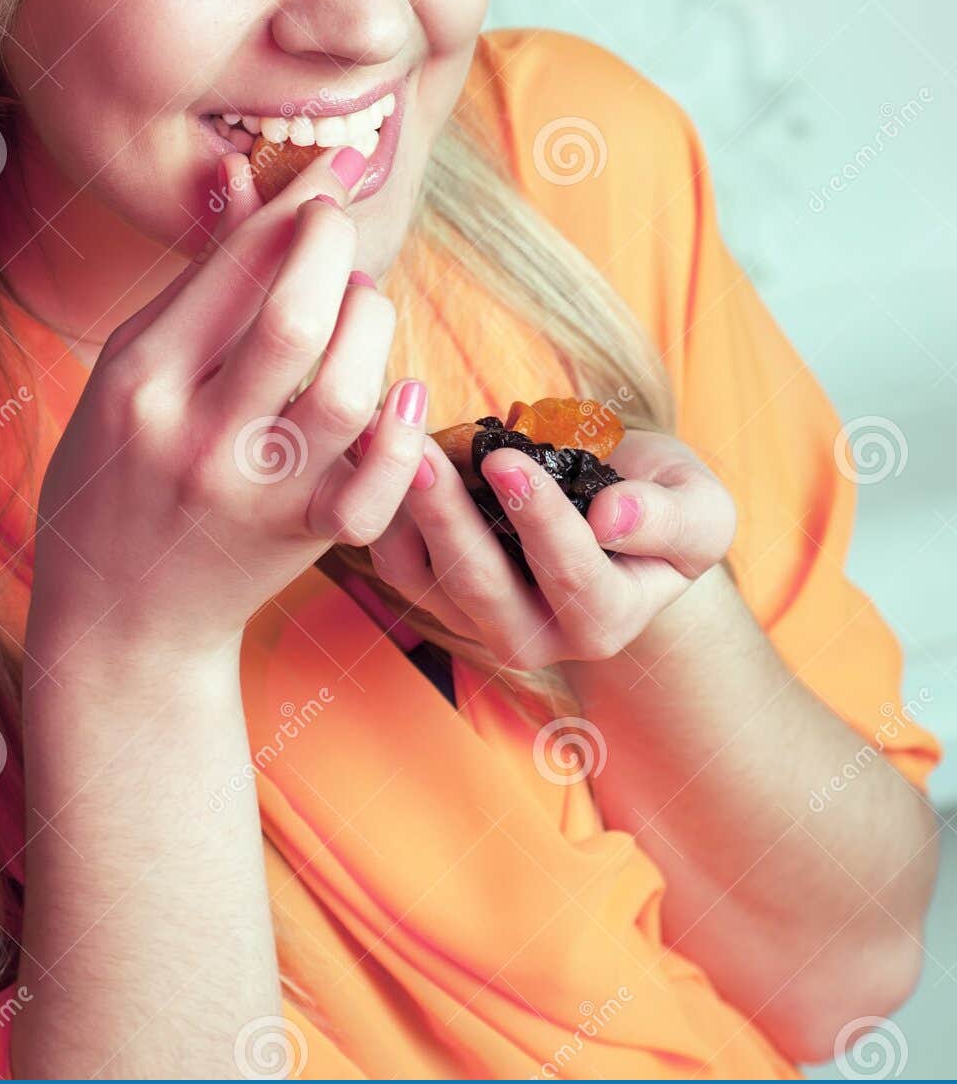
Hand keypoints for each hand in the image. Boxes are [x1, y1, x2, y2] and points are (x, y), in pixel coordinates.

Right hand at [29, 142, 430, 666]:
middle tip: (339, 226)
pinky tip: (403, 392)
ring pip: (347, 393)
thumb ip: (198, 282)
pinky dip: (403, 438)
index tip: (337, 166)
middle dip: (334, 248)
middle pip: (294, 320)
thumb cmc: (121, 468)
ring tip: (359, 304)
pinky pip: (374, 491)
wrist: (119, 614)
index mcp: (141, 381)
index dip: (296, 203)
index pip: (232, 269)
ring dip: (372, 326)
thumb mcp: (131, 367)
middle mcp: (197, 436)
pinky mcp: (303, 538)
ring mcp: (255, 493)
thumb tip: (246, 174)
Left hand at [363, 424, 736, 669]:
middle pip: (482, 588)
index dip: (539, 519)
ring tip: (392, 447)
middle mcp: (538, 637)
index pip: (572, 578)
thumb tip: (614, 519)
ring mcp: (480, 619)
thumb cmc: (666, 506)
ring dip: (407, 513)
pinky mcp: (439, 592)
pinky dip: (387, 513)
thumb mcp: (700, 509)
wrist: (619, 506)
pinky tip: (382, 452)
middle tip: (423, 454)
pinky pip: (400, 564)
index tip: (507, 458)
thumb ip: (670, 519)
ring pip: (430, 579)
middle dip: (450, 518)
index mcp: (606, 621)